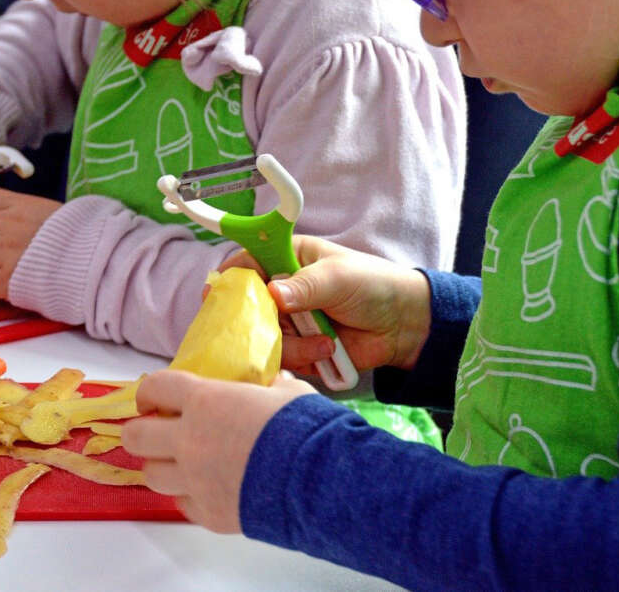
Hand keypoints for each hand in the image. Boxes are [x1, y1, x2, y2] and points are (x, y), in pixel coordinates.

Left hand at [122, 369, 314, 532]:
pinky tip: (208, 488)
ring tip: (180, 463)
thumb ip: (271, 387)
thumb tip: (275, 384)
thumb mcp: (289, 393)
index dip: (149, 392)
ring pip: (151, 476)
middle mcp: (189, 440)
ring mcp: (194, 480)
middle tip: (156, 432)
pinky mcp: (208, 513)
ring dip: (162, 466)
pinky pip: (182, 504)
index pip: (154, 388)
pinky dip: (189, 495)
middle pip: (135, 437)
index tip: (153, 399)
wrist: (320, 480)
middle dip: (141, 432)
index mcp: (204, 401)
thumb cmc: (304, 428)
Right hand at [219, 235, 431, 372]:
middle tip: (277, 329)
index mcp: (288, 259)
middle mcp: (282, 291)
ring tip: (325, 342)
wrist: (404, 326)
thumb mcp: (339, 277)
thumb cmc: (374, 286)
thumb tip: (273, 293)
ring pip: (264, 339)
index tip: (213, 294)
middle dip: (260, 323)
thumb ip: (305, 285)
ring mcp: (288, 322)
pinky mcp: (298, 349)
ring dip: (293, 345)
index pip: (247, 264)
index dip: (229, 279)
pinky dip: (302, 359)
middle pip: (247, 308)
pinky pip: (282, 359)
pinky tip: (327, 352)